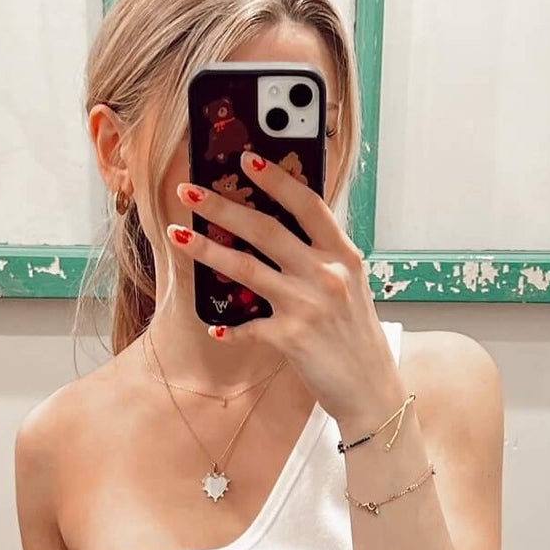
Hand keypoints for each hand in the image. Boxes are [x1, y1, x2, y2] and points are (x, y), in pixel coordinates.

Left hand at [169, 149, 403, 431]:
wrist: (372, 391)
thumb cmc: (357, 338)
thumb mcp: (352, 287)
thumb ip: (322, 258)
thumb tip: (283, 231)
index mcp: (343, 255)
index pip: (308, 204)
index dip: (276, 178)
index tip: (246, 158)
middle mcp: (326, 274)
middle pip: (266, 229)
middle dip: (222, 206)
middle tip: (189, 191)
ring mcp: (307, 305)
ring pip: (246, 268)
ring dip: (207, 250)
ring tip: (178, 235)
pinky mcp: (291, 338)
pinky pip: (248, 327)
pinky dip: (230, 329)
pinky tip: (214, 327)